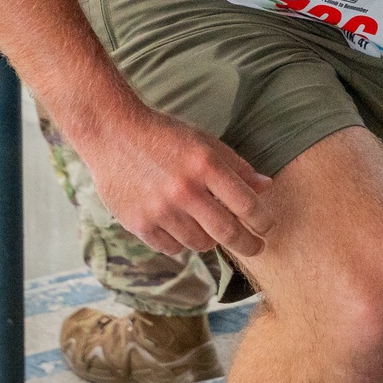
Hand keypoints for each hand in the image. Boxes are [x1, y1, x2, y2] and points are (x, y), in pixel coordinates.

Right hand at [80, 104, 273, 258]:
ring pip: (200, 244)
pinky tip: (181, 227)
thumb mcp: (204, 141)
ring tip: (212, 229)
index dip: (263, 220)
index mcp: (205, 164)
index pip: (246, 203)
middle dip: (249, 244)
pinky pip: (172, 248)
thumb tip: (266, 186)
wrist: (114, 134)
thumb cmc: (165, 136)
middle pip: (227, 232)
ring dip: (211, 240)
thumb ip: (236, 166)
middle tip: (257, 247)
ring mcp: (160, 210)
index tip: (268, 227)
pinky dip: (181, 242)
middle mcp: (185, 190)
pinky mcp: (139, 224)